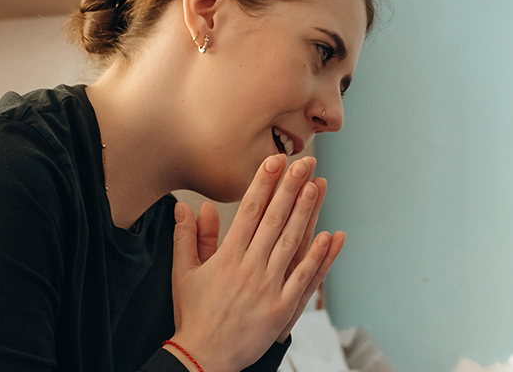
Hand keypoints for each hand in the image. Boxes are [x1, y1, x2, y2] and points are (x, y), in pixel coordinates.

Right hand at [168, 155, 346, 371]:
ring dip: (306, 213)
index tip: (275, 161)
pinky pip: (303, 278)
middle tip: (306, 163)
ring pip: (291, 244)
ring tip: (317, 187)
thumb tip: (186, 206)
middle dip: (291, 189)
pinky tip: (330, 236)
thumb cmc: (193, 314)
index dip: (264, 184)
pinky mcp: (281, 309)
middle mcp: (248, 269)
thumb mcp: (183, 273)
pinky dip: (318, 257)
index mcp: (226, 258)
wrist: (203, 357)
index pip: (248, 212)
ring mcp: (267, 289)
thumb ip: (188, 237)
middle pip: (274, 221)